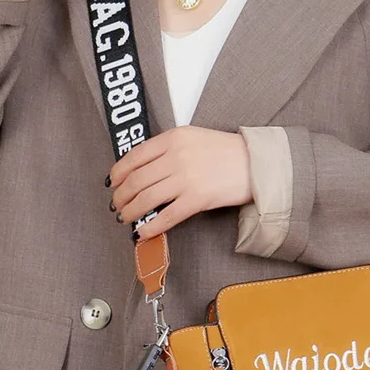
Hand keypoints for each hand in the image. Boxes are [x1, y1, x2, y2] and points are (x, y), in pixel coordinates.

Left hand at [107, 126, 253, 240]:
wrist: (255, 163)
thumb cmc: (226, 151)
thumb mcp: (192, 137)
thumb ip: (167, 148)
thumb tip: (142, 169)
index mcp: (173, 138)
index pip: (134, 156)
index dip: (118, 173)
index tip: (113, 183)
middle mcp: (176, 156)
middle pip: (136, 180)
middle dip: (121, 196)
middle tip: (116, 205)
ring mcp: (186, 178)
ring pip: (146, 198)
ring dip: (130, 211)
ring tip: (125, 218)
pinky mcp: (197, 199)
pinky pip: (166, 216)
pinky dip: (150, 226)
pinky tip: (142, 232)